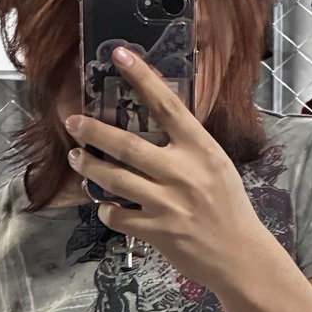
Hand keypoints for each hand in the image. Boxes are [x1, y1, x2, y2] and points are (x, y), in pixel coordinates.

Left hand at [64, 47, 273, 292]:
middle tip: (73, 122)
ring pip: (115, 179)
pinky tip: (105, 204)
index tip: (119, 55)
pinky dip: (106, 209)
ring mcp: (168, 203)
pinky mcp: (157, 231)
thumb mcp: (216, 166)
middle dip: (94, 131)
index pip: (167, 105)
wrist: (239, 255)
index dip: (142, 78)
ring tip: (77, 158)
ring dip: (90, 167)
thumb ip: (188, 147)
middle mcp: (183, 173)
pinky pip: (118, 215)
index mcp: (201, 150)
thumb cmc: (229, 208)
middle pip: (127, 144)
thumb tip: (155, 124)